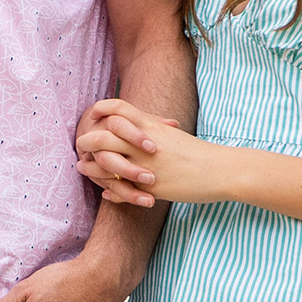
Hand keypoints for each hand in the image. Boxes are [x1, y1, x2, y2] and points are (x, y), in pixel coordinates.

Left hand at [75, 98, 227, 205]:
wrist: (220, 170)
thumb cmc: (196, 152)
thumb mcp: (170, 134)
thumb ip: (151, 127)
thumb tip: (136, 122)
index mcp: (150, 126)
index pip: (116, 108)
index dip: (100, 110)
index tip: (91, 116)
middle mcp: (144, 143)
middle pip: (102, 135)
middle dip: (86, 141)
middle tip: (81, 146)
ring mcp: (146, 165)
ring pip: (106, 163)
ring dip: (91, 168)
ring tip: (83, 169)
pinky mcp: (151, 187)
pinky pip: (122, 188)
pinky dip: (110, 190)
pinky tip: (106, 193)